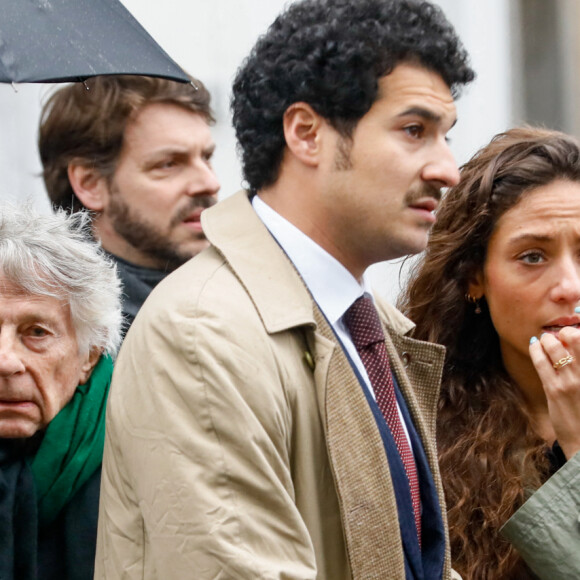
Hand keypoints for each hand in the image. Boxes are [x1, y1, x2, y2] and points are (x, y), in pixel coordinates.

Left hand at [529, 327, 579, 458]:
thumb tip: (570, 342)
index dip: (579, 330)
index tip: (575, 326)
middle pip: (577, 339)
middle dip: (568, 332)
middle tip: (563, 333)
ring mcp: (572, 382)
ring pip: (556, 348)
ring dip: (548, 340)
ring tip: (546, 339)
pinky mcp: (555, 390)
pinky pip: (542, 363)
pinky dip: (536, 351)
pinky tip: (534, 346)